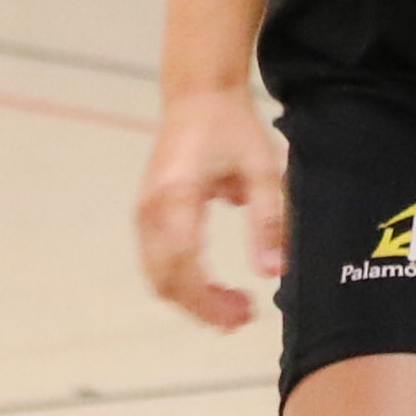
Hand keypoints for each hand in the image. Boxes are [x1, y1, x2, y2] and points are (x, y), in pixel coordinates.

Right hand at [135, 83, 293, 330]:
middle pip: (165, 279)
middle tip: (243, 317)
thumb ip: (268, 219)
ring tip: (235, 308)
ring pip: (157, 277)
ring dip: (192, 300)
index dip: (209, 298)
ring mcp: (143, 215)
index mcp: (177, 196)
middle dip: (201, 308)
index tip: (243, 314)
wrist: (197, 98)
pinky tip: (214, 290)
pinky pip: (157, 263)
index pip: (184, 263)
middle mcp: (151, 210)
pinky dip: (182, 284)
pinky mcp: (146, 218)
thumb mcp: (262, 169)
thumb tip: (271, 272)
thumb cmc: (232, 129)